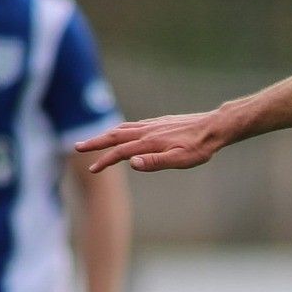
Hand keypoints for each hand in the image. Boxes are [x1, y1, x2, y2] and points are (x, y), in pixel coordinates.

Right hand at [75, 110, 226, 174]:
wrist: (214, 127)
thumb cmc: (199, 147)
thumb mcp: (180, 159)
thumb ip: (155, 162)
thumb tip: (131, 164)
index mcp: (149, 142)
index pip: (120, 152)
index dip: (105, 161)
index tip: (93, 169)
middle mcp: (147, 131)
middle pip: (115, 136)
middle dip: (95, 142)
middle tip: (77, 146)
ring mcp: (152, 125)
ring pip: (123, 129)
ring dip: (106, 135)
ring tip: (94, 140)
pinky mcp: (159, 122)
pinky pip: (133, 125)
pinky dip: (121, 129)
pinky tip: (121, 132)